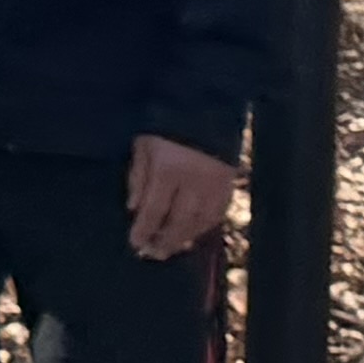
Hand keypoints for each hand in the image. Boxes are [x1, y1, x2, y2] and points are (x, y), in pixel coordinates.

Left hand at [126, 133, 240, 259]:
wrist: (205, 109)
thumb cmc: (165, 127)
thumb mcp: (142, 146)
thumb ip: (138, 178)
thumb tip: (133, 209)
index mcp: (168, 169)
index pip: (154, 210)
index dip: (144, 230)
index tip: (135, 244)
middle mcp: (194, 181)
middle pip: (180, 221)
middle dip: (165, 240)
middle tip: (153, 254)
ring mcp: (215, 184)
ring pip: (201, 221)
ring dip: (185, 238)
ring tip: (170, 249)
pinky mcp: (230, 183)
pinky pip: (218, 213)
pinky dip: (204, 227)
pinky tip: (192, 234)